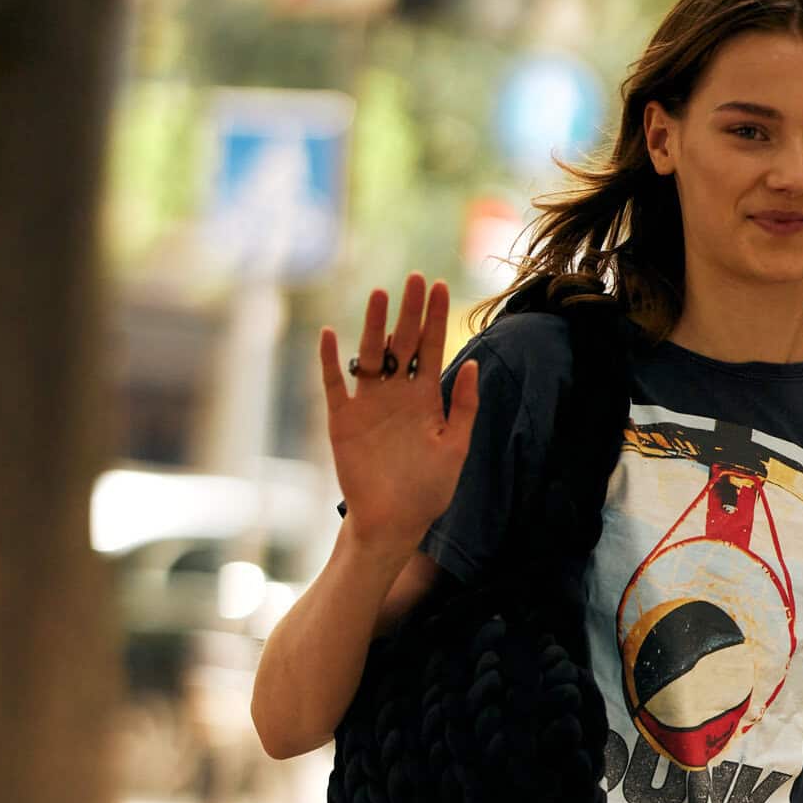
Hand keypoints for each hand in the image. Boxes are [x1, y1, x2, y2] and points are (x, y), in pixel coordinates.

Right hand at [318, 276, 478, 561]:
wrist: (392, 523)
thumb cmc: (427, 491)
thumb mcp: (455, 449)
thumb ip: (463, 408)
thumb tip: (472, 365)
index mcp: (424, 399)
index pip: (431, 348)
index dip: (434, 317)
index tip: (437, 285)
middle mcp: (396, 395)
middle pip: (402, 343)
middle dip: (409, 311)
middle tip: (414, 279)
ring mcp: (368, 405)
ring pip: (370, 355)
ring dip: (374, 326)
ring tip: (379, 295)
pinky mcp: (342, 420)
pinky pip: (334, 384)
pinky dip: (330, 361)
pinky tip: (329, 335)